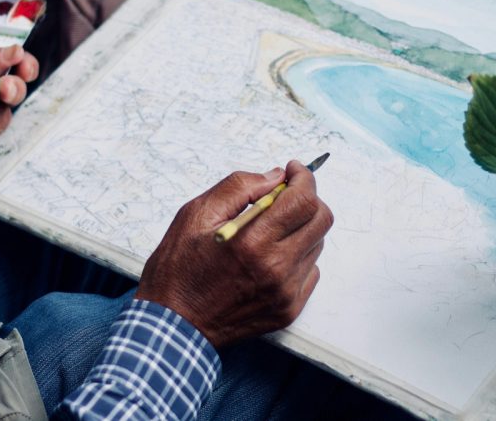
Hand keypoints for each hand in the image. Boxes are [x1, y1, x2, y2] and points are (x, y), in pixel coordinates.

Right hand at [135, 161, 333, 349]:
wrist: (174, 325)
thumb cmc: (178, 269)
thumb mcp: (196, 215)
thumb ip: (239, 187)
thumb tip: (275, 176)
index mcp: (252, 242)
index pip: (303, 200)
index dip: (304, 178)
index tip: (294, 170)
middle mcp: (276, 269)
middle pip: (321, 220)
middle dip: (308, 199)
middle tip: (285, 196)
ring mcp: (285, 292)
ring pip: (317, 244)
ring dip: (301, 228)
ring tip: (270, 231)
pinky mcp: (288, 310)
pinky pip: (310, 272)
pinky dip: (297, 256)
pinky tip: (270, 257)